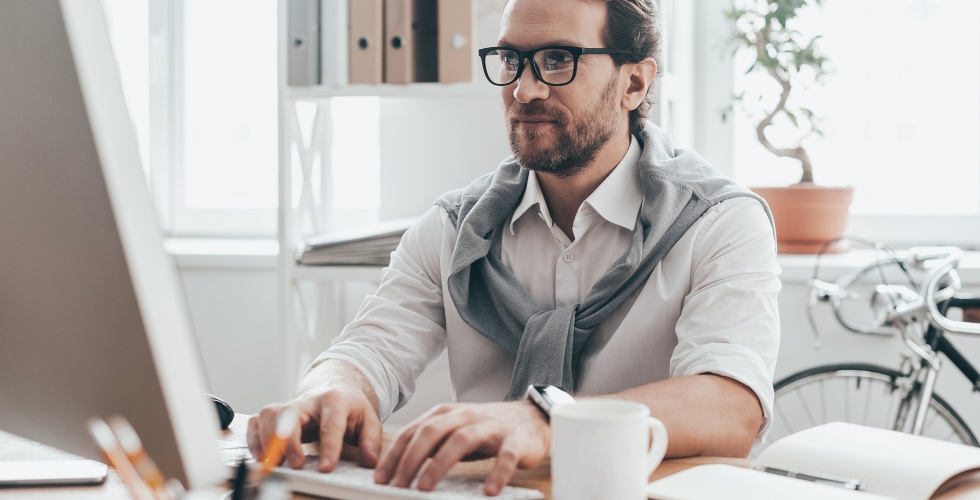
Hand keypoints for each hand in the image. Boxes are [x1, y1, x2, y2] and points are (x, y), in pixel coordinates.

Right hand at [246, 386, 382, 471]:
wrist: (335, 388)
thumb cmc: (350, 408)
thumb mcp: (368, 419)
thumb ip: (370, 439)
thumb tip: (370, 461)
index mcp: (334, 399)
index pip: (330, 423)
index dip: (328, 447)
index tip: (326, 468)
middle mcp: (308, 400)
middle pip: (292, 414)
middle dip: (291, 440)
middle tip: (296, 465)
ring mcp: (289, 405)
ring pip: (270, 414)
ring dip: (267, 439)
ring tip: (273, 464)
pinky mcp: (275, 413)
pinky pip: (256, 420)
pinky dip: (253, 438)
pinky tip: (260, 457)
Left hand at [373, 401, 548, 495]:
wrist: (531, 418)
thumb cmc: (486, 429)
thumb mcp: (454, 432)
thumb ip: (431, 444)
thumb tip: (400, 469)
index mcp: (447, 413)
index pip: (414, 431)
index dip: (395, 454)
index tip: (380, 478)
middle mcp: (466, 416)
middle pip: (432, 431)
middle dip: (411, 459)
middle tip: (398, 484)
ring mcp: (491, 426)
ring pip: (461, 440)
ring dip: (440, 464)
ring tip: (426, 488)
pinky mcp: (515, 440)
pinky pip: (505, 456)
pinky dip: (497, 473)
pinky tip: (488, 490)